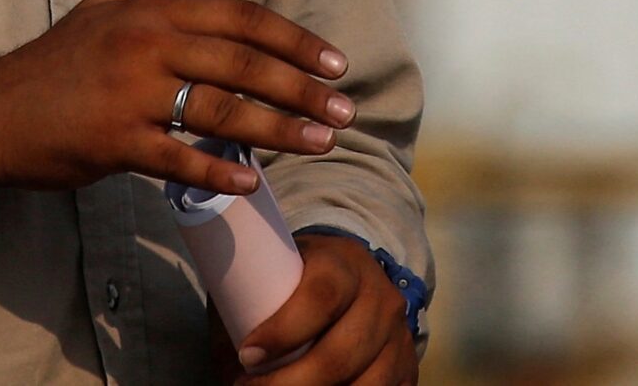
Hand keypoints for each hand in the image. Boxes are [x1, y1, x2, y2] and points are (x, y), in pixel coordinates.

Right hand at [0, 0, 354, 200]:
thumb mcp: (110, 4)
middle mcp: (145, 45)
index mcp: (151, 10)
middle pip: (241, 63)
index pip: (240, 18)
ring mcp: (130, 95)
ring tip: (320, 144)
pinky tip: (253, 182)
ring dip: (278, 130)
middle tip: (345, 112)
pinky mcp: (115, 142)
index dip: (295, 40)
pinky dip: (218, 172)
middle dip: (301, 89)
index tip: (336, 64)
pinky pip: (178, 158)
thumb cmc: (59, 58)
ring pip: (220, 110)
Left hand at [226, 234, 416, 384]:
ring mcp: (400, 336)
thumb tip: (229, 359)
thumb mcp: (274, 272)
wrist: (350, 279)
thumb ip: (249, 303)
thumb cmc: (295, 279)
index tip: (246, 355)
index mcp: (344, 263)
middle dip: (291, 382)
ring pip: (365, 385)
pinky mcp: (408, 368)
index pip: (320, 297)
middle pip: (340, 354)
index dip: (283, 332)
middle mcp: (381, 297)